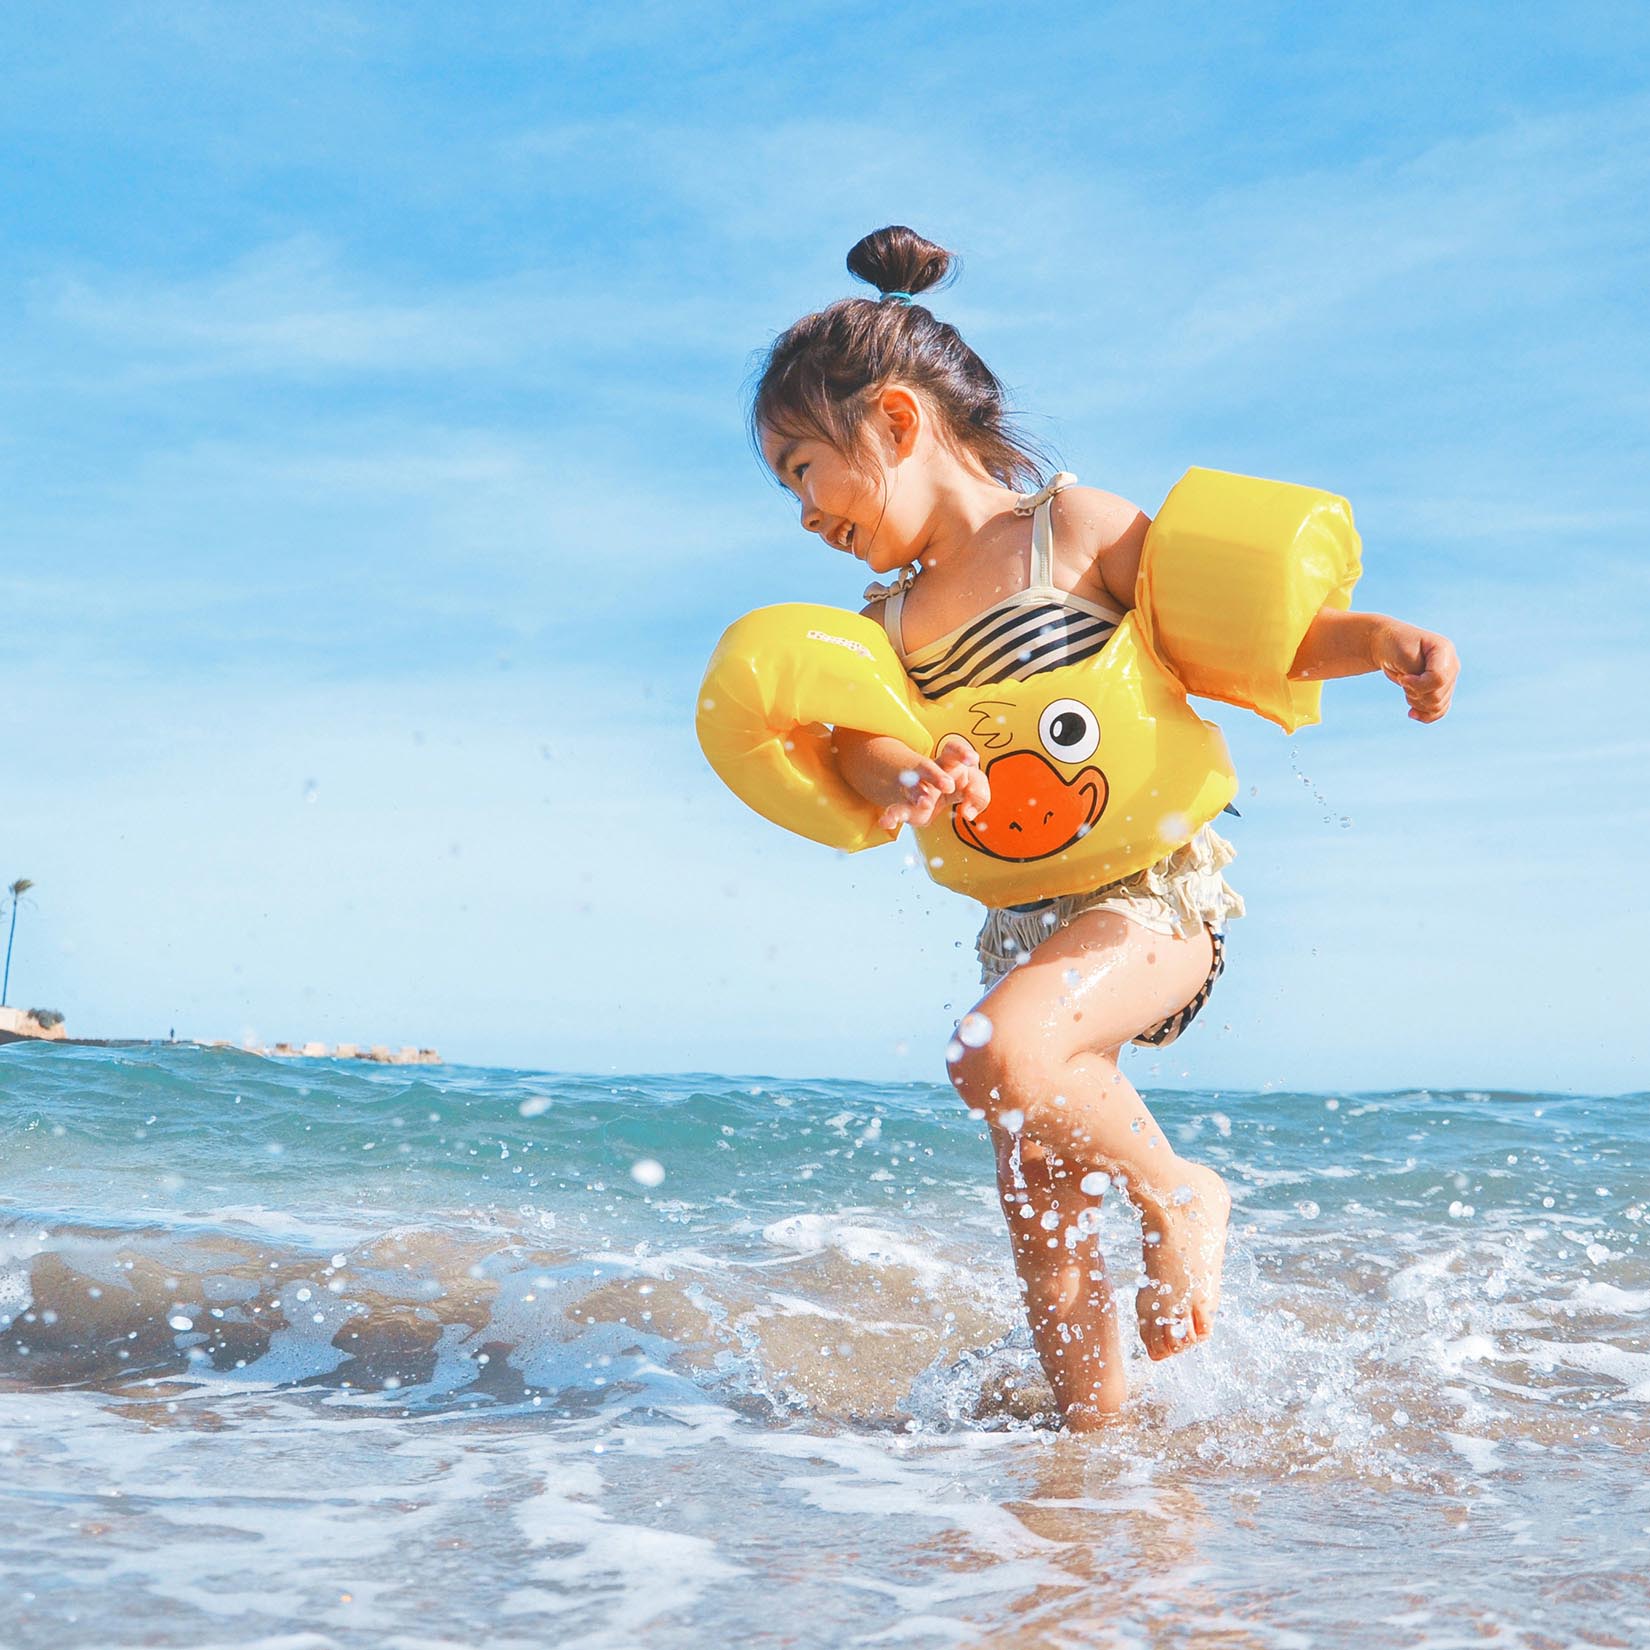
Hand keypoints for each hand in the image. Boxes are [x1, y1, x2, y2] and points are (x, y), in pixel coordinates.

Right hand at [876, 734, 990, 831]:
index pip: (952, 751)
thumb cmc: (943, 782)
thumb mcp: (964, 784)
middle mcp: (925, 772)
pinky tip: (887, 823)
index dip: (962, 753)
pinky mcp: (902, 804)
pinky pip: (895, 810)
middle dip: (938, 776)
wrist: (901, 778)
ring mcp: (911, 786)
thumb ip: (977, 796)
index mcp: (944, 763)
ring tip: (925, 804)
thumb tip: (970, 813)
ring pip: (912, 789)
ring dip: (918, 795)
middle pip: (928, 768)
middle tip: (948, 786)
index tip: (973, 759)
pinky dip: (891, 816)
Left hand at [1372, 622, 1459, 722]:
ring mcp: (1449, 679)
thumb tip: (1430, 697)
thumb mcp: (1404, 655)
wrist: (1388, 645)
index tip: (1403, 678)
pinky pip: (1439, 711)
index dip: (1418, 685)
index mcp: (1445, 650)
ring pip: (1437, 706)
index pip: (1438, 679)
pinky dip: (1425, 715)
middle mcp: (1451, 665)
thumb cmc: (1394, 646)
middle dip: (1414, 693)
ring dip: (1416, 702)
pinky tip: (1411, 714)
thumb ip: (1418, 673)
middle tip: (1403, 680)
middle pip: (1437, 695)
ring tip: (1406, 688)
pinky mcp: (1441, 691)